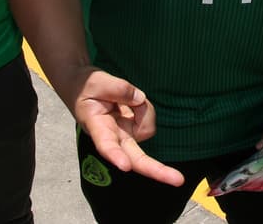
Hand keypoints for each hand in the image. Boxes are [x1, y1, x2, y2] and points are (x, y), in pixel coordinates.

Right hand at [70, 66, 184, 185]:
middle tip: (178, 180)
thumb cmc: (89, 88)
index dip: (115, 156)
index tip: (125, 166)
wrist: (85, 90)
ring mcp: (127, 136)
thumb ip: (118, 89)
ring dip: (142, 109)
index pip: (106, 144)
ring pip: (148, 128)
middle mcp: (114, 137)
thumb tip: (139, 99)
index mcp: (98, 127)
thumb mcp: (98, 82)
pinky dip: (144, 107)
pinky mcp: (136, 130)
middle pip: (136, 158)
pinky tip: (131, 102)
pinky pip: (149, 118)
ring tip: (125, 97)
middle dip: (157, 170)